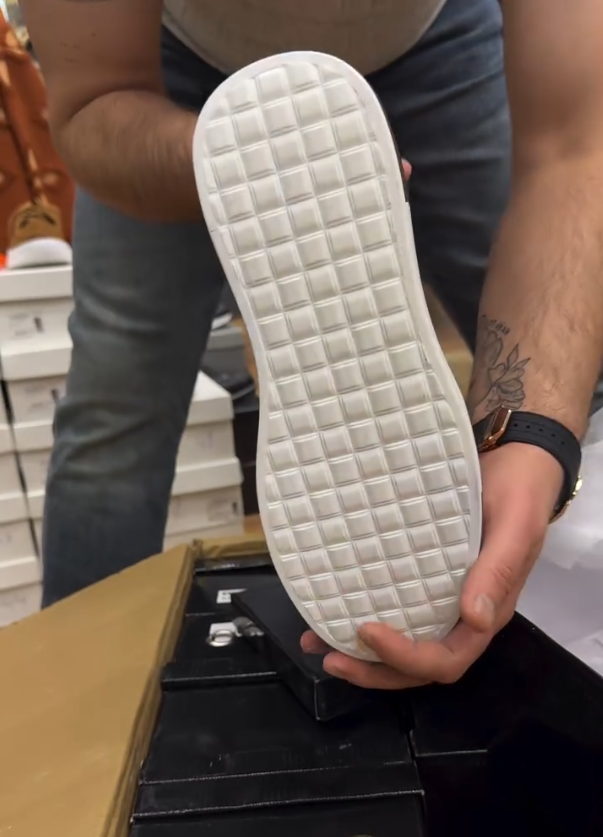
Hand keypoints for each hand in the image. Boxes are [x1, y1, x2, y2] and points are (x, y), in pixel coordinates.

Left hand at [301, 443, 562, 688]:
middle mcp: (462, 614)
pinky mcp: (425, 575)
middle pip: (418, 664)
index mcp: (487, 611)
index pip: (446, 658)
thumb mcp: (515, 528)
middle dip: (375, 669)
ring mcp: (442, 597)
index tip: (368, 631)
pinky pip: (395, 606)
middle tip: (332, 658)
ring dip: (362, 653)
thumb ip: (498, 573)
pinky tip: (329, 609)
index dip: (406, 657)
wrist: (518, 461)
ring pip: (403, 642)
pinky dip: (362, 614)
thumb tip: (474, 619)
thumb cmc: (519, 492)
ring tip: (319, 644)